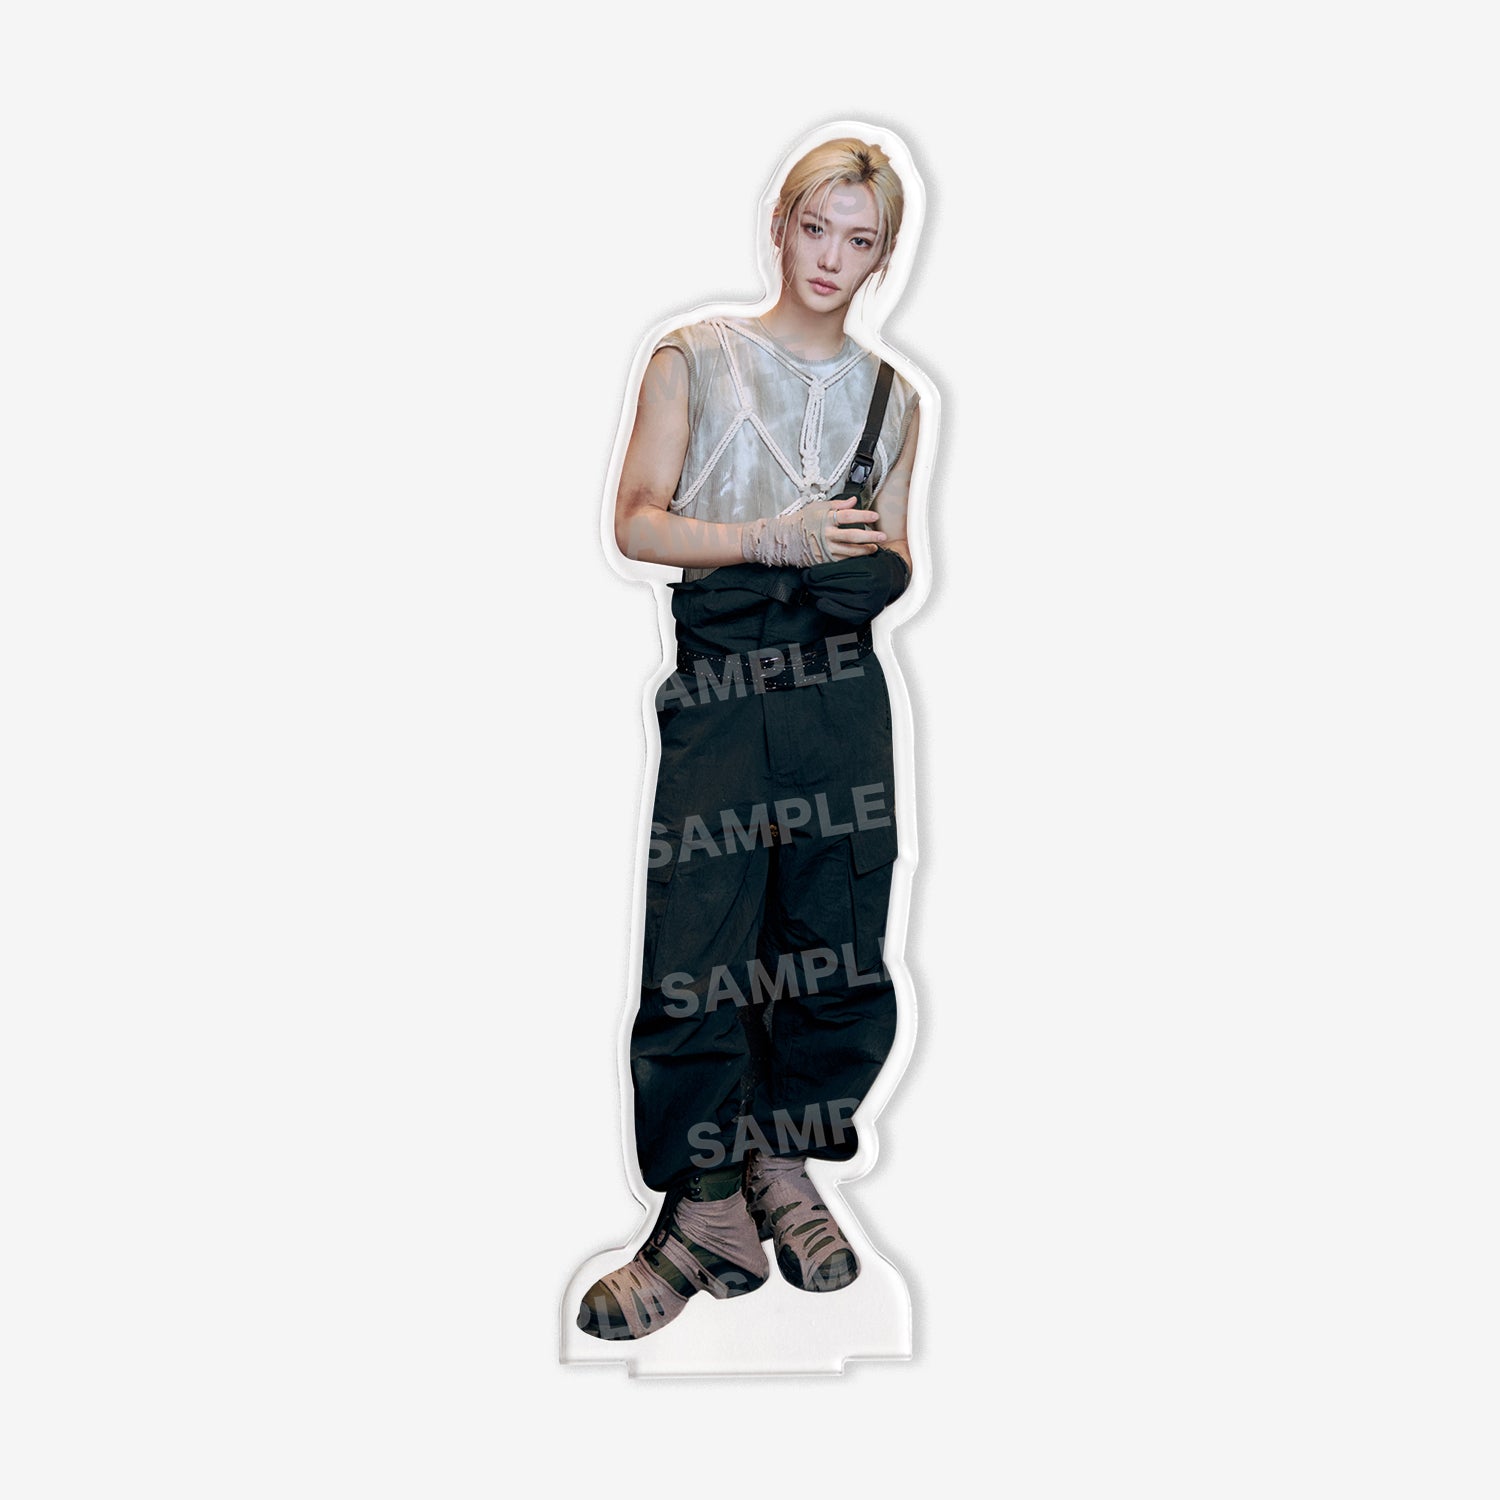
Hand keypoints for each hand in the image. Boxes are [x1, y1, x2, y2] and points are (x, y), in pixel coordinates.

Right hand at [740, 497, 886, 567]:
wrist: (784, 539)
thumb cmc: (801, 521)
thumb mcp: (817, 507)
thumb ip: (837, 504)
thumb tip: (854, 501)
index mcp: (825, 520)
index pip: (847, 516)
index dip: (862, 516)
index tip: (875, 516)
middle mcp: (826, 535)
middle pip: (852, 536)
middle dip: (869, 536)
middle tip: (882, 536)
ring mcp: (825, 550)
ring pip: (849, 551)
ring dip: (864, 550)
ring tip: (875, 548)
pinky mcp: (823, 560)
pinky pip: (841, 561)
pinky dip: (853, 559)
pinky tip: (861, 556)